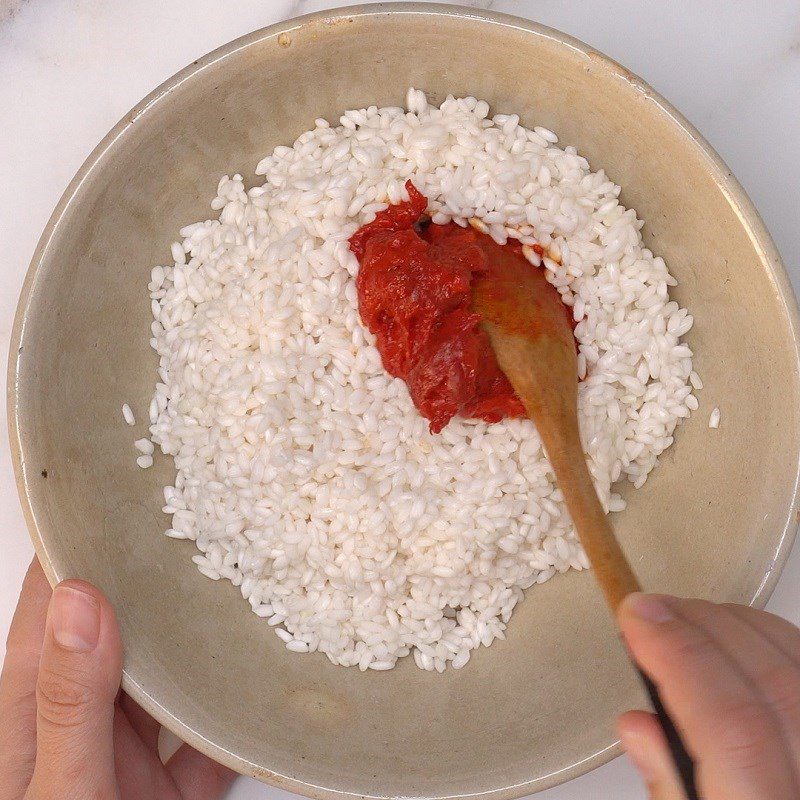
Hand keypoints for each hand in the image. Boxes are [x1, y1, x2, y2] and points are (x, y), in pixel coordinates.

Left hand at [0, 558, 235, 798]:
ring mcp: (126, 762)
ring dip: (195, 649)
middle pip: (116, 641)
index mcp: (35, 721)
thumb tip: (82, 600)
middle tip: (189, 537)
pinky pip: (208, 741)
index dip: (71, 558)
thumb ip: (73, 700)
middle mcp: (81, 732)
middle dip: (148, 590)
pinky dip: (233, 716)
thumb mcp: (64, 787)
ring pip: (165, 685)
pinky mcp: (170, 794)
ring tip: (229, 595)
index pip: (50, 617)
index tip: (108, 512)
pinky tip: (255, 686)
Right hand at [618, 593, 799, 799]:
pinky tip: (747, 635)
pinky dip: (781, 645)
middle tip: (653, 607)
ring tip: (690, 613)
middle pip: (776, 689)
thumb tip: (639, 723)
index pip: (731, 724)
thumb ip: (670, 794)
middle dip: (704, 628)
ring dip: (743, 628)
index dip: (678, 654)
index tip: (636, 616)